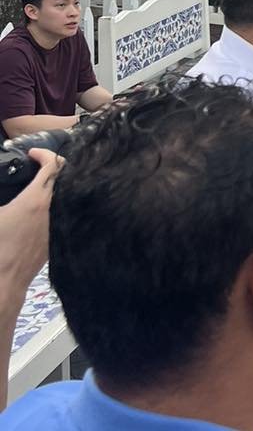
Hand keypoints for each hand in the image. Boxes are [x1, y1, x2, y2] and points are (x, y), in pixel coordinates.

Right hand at [0, 149, 60, 296]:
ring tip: (45, 180)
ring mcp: (60, 219)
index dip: (43, 153)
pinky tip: (49, 202)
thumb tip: (4, 186)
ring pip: (68, 190)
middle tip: (41, 163)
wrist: (7, 277)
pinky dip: (60, 199)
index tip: (32, 153)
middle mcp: (54, 205)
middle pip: (65, 174)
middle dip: (55, 164)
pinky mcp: (61, 232)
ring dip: (59, 182)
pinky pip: (66, 207)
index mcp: (36, 197)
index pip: (51, 164)